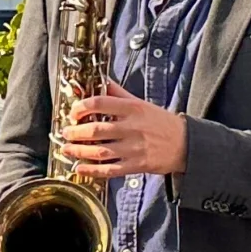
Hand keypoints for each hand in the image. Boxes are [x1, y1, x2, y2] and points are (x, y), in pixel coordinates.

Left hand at [58, 79, 187, 176]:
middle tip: (65, 133)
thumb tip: (101, 80)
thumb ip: (119, 93)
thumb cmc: (161, 122)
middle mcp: (132, 127)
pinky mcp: (137, 165)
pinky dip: (93, 170)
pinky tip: (80, 168)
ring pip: (100, 151)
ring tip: (66, 149)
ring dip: (79, 151)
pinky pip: (110, 169)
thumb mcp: (141, 103)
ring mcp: (134, 148)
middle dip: (75, 132)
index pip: (100, 103)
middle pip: (96, 130)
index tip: (74, 112)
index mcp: (132, 108)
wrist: (185, 144)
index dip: (81, 107)